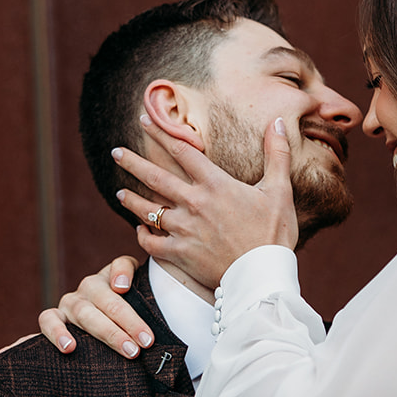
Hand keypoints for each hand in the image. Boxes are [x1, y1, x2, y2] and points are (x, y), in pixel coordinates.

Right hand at [38, 257, 154, 357]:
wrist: (101, 326)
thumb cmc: (127, 316)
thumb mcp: (140, 298)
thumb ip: (142, 288)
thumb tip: (125, 287)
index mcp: (112, 276)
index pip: (121, 265)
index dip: (123, 275)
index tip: (126, 288)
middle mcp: (90, 286)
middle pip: (109, 300)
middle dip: (129, 323)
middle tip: (146, 343)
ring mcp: (70, 302)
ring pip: (85, 313)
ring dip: (108, 333)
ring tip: (127, 351)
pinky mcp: (52, 317)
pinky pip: (48, 320)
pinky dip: (56, 332)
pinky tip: (69, 348)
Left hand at [114, 114, 296, 287]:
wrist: (263, 276)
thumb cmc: (273, 233)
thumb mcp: (280, 190)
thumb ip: (276, 154)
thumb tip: (278, 121)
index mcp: (215, 184)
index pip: (181, 149)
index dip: (161, 132)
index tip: (145, 120)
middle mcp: (194, 203)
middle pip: (155, 177)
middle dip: (132, 163)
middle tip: (116, 152)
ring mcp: (184, 230)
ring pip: (147, 210)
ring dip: (130, 199)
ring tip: (119, 193)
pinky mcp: (179, 254)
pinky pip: (152, 242)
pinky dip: (143, 235)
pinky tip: (139, 229)